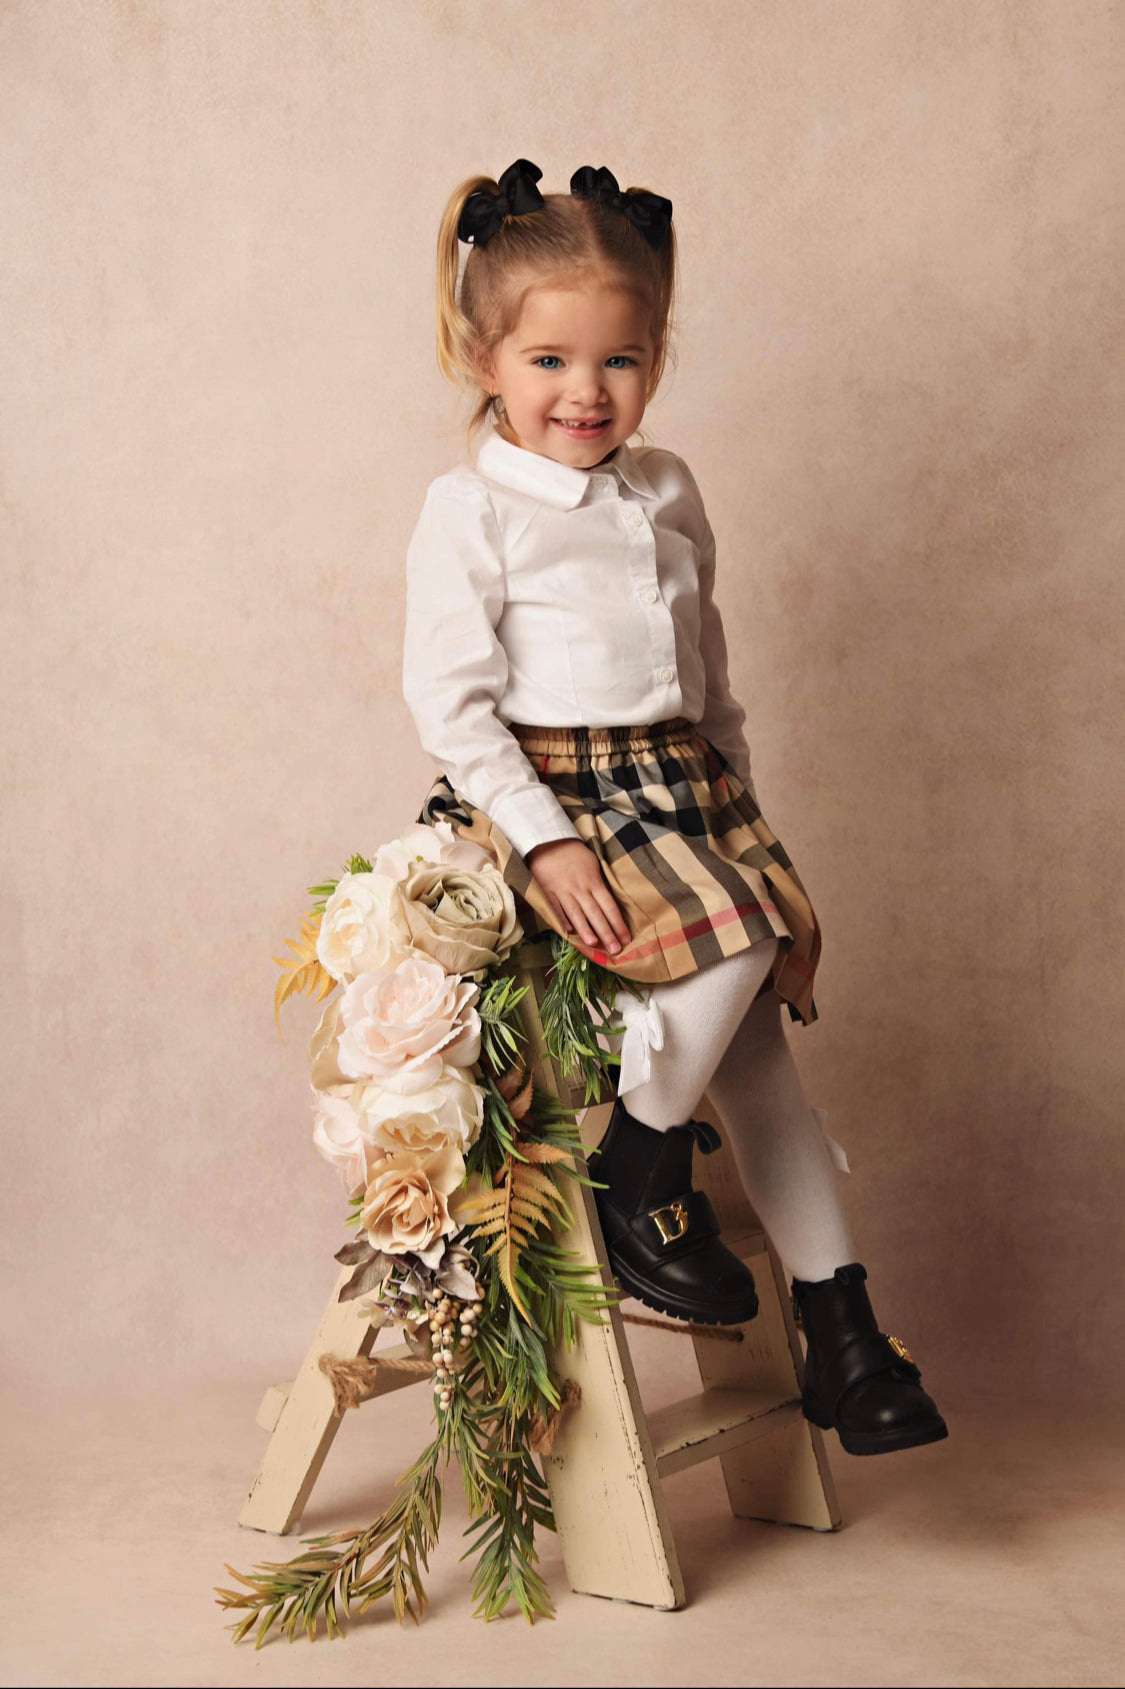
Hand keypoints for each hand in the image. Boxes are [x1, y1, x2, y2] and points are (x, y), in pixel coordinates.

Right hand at [525, 838, 629, 956]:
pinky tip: (569, 932)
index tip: (626, 939)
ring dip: (585, 930)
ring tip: (593, 945)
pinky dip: (562, 920)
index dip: (618, 924)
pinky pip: (556, 909)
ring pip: (576, 914)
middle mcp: (580, 889)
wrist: (549, 842)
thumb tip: (609, 904)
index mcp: (594, 882)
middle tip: (615, 950)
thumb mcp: (593, 864)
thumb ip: (600, 884)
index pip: (609, 906)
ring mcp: (563, 892)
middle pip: (596, 914)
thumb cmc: (575, 854)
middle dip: (606, 933)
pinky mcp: (548, 893)